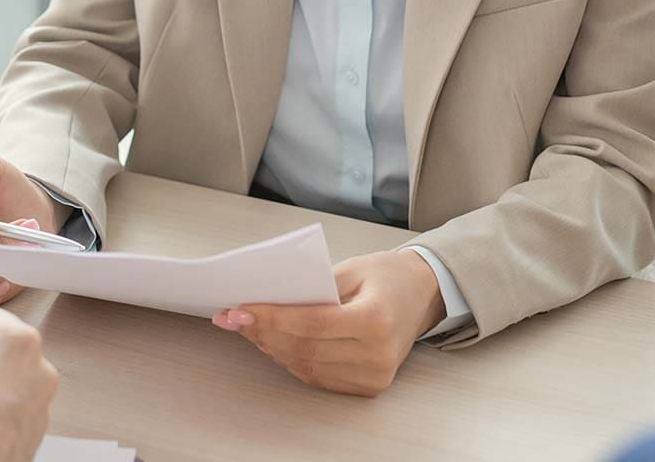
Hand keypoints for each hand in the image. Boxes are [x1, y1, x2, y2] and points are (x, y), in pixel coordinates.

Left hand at [212, 249, 444, 395]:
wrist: (423, 294)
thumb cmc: (385, 274)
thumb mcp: (350, 268)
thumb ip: (311, 287)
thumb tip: (265, 299)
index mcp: (374, 320)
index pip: (311, 324)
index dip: (271, 318)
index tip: (239, 309)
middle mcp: (376, 355)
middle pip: (305, 348)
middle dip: (263, 333)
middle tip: (232, 318)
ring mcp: (374, 375)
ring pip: (307, 366)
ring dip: (272, 348)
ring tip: (246, 328)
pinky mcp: (369, 386)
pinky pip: (319, 376)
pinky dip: (291, 359)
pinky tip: (272, 342)